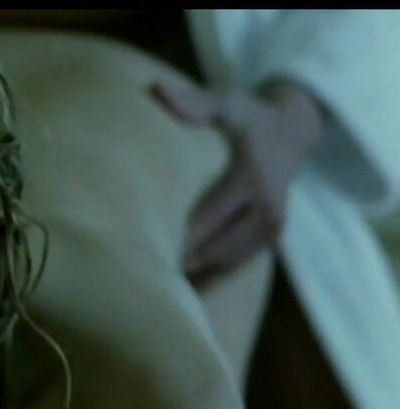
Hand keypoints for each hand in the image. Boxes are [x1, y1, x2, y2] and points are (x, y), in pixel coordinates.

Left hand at [151, 81, 323, 288]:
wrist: (293, 131)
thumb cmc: (249, 117)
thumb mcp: (228, 103)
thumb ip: (195, 102)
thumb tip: (158, 92)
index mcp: (252, 180)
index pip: (206, 219)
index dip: (174, 239)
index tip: (138, 254)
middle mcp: (267, 209)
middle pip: (215, 248)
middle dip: (180, 263)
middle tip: (137, 279)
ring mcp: (272, 228)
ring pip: (227, 263)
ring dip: (194, 276)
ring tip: (154, 290)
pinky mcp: (272, 238)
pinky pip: (238, 266)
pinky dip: (211, 278)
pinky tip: (182, 293)